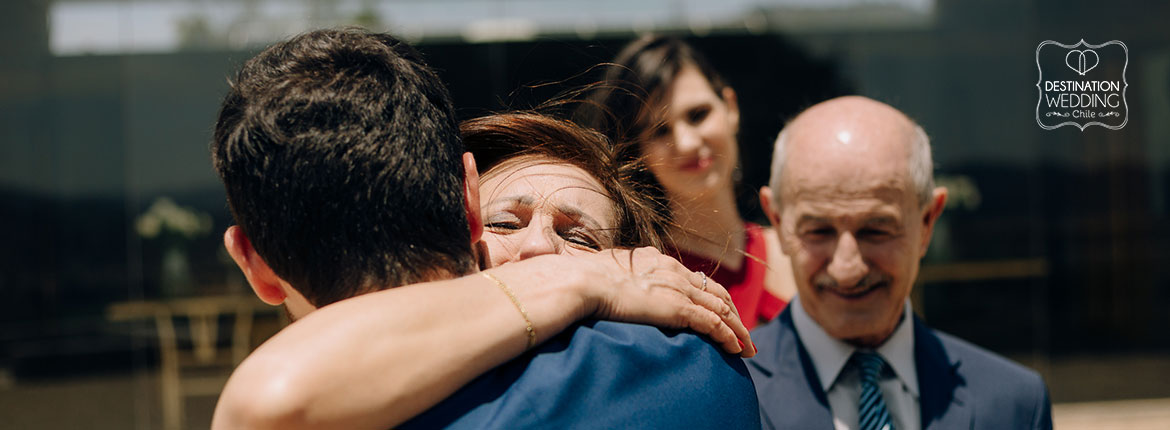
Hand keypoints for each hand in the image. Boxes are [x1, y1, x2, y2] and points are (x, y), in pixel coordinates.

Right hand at [498, 248, 754, 356]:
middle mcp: (675, 271)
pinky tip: (736, 349)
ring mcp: (678, 289)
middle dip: (734, 314)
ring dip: (738, 330)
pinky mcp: (677, 308)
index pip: (697, 279)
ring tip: (747, 347)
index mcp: (659, 261)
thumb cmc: (586, 277)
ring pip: (722, 310)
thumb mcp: (609, 269)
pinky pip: (712, 324)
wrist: (583, 281)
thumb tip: (611, 277)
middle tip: (744, 332)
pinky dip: (728, 336)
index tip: (723, 311)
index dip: (714, 296)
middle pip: (717, 293)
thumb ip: (621, 273)